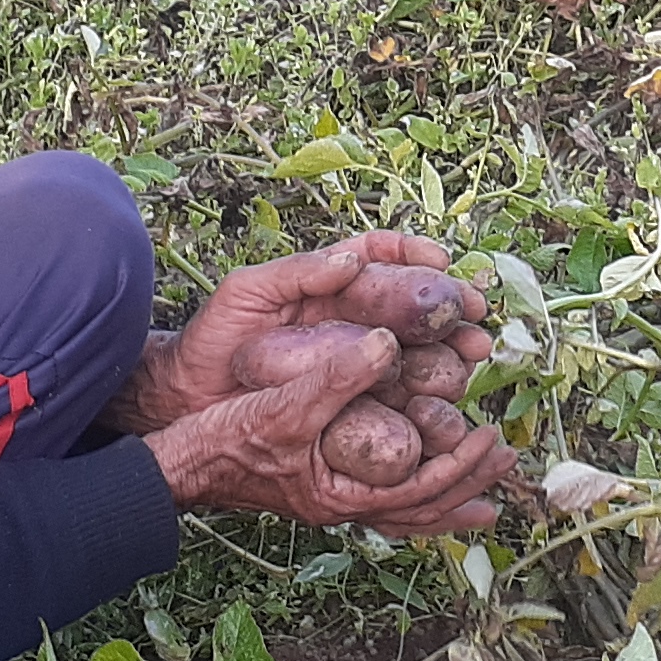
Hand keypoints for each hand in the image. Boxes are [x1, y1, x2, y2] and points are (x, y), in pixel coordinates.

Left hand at [112, 233, 496, 432]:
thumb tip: (353, 257)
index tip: (443, 264)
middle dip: (449, 312)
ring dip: (447, 355)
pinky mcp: (342, 398)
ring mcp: (346, 359)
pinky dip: (421, 397)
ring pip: (412, 352)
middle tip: (476, 323)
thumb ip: (297, 272)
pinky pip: (390, 395)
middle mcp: (345, 319)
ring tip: (471, 361)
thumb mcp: (246, 293)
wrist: (184, 398)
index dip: (416, 257)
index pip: (382, 258)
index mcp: (326, 285)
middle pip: (411, 308)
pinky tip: (443, 403)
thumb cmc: (211, 339)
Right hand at [142, 321, 517, 536]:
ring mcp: (332, 498)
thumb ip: (336, 376)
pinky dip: (410, 490)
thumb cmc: (226, 439)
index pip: (423, 488)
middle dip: (468, 486)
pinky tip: (416, 475)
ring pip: (403, 510)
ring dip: (446, 496)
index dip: (463, 463)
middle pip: (423, 508)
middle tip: (507, 465)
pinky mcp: (320, 485)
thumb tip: (386, 344)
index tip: (493, 434)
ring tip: (482, 493)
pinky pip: (380, 497)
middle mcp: (343, 505)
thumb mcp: (283, 403)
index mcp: (343, 495)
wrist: (179, 462)